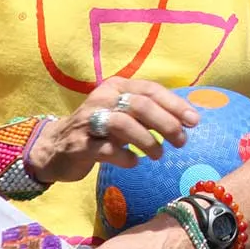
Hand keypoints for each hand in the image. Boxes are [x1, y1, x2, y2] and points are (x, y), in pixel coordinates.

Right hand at [28, 77, 199, 183]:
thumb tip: (187, 120)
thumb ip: (150, 112)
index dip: (175, 105)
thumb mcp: (123, 113)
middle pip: (140, 105)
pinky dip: (125, 156)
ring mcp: (88, 120)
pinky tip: (134, 163)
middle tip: (181, 141)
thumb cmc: (100, 129)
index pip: (151, 90)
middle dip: (166, 123)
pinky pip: (107, 149)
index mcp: (117, 86)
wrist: (55, 147)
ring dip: (147, 141)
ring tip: (159, 155)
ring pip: (123, 124)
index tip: (194, 121)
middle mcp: (102, 98)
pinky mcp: (79, 145)